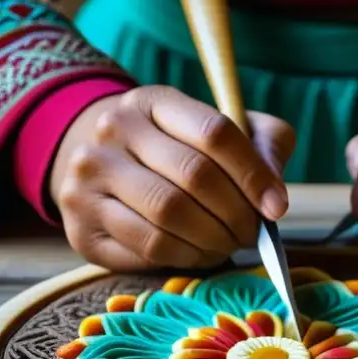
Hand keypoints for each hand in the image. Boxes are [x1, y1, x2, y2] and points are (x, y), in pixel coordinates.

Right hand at [50, 86, 295, 270]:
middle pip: (194, 177)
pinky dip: (185, 257)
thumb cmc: (178, 149)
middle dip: (236, 214)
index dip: (253, 174)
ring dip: (213, 240)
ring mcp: (87, 178)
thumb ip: (263, 147)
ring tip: (228, 244)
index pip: (214, 132)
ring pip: (168, 218)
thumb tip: (274, 198)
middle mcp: (112, 131)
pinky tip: (198, 252)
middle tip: (251, 234)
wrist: (102, 166)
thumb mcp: (222, 130)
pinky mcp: (81, 225)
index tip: (276, 207)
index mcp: (153, 101)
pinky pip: (147, 249)